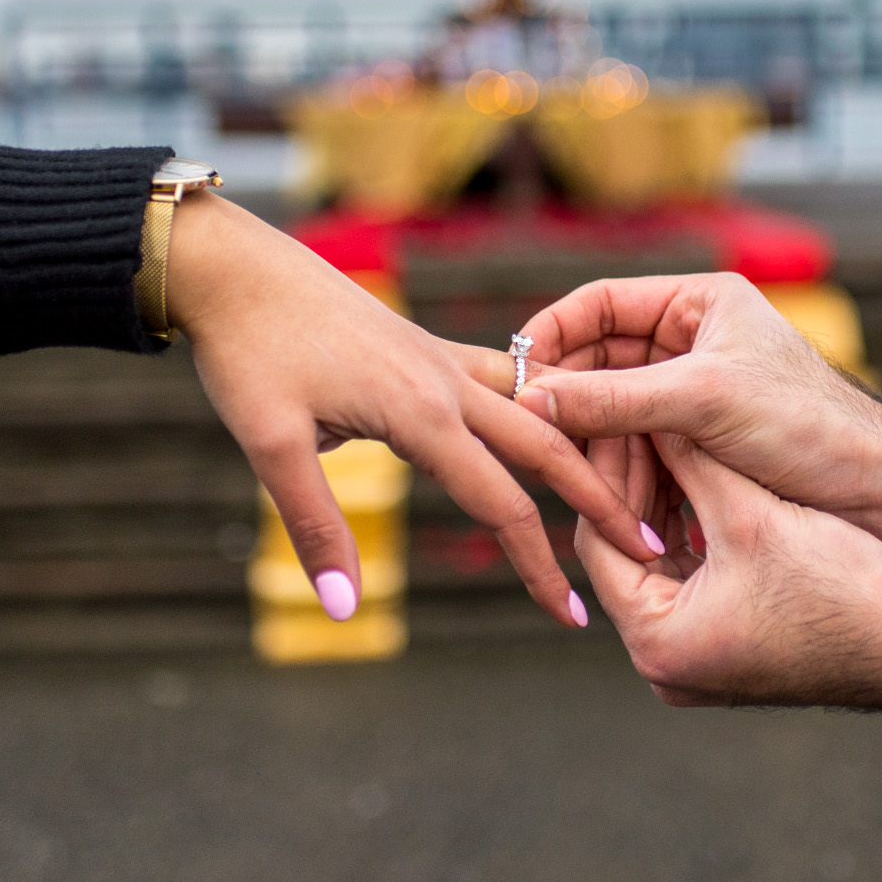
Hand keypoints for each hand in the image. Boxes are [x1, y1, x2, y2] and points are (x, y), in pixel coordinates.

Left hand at [167, 193, 658, 626]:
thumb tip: (345, 609)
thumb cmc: (247, 353)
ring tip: (619, 483)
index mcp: (421, 412)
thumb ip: (314, 527)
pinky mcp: (425, 344)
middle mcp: (447, 381)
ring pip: (535, 405)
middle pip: (548, 447)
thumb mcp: (267, 446)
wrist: (234, 267)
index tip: (572, 615)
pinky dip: (540, 406)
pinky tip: (547, 420)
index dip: (540, 566)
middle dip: (598, 501)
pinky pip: (505, 375)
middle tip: (648, 546)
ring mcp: (440, 356)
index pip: (503, 504)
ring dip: (579, 448)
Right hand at [511, 274, 881, 545]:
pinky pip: (634, 446)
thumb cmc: (806, 426)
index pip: (600, 304)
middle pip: (597, 360)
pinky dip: (616, 470)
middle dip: (568, 399)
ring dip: (591, 443)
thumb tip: (531, 398)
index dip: (552, 335)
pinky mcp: (695, 441)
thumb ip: (615, 399)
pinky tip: (602, 497)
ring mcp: (690, 392)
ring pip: (611, 410)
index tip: (515, 374)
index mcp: (698, 302)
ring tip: (570, 475)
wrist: (877, 490)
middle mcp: (690, 339)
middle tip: (531, 434)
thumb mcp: (703, 402)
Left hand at [576, 429, 881, 708]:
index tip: (620, 420)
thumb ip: (691, 461)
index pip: (601, 543)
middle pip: (627, 557)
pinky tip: (702, 480)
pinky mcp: (727, 650)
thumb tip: (645, 410)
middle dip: (637, 489)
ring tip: (671, 441)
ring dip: (666, 508)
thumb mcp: (752, 514)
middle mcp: (665, 665)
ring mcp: (696, 662)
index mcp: (657, 643)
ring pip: (661, 567)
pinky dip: (695, 537)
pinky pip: (692, 585)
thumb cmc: (841, 589)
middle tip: (641, 422)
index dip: (609, 474)